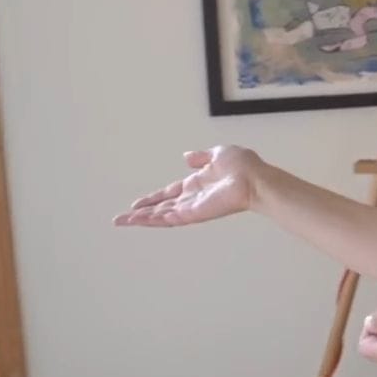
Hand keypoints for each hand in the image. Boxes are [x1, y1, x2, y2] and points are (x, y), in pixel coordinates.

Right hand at [113, 146, 260, 227]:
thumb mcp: (218, 154)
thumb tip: (187, 157)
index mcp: (196, 185)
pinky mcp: (195, 213)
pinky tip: (138, 220)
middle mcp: (192, 199)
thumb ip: (201, 157)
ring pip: (161, 216)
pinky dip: (153, 220)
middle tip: (121, 219)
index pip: (169, 194)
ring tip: (122, 222)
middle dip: (141, 214)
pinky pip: (170, 218)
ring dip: (141, 219)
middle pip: (161, 208)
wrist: (255, 178)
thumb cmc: (243, 166)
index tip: (136, 204)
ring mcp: (193, 208)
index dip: (153, 198)